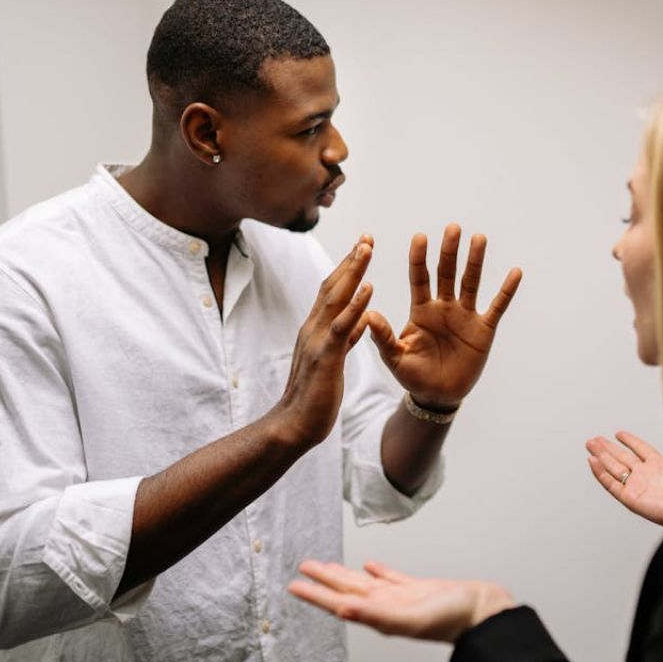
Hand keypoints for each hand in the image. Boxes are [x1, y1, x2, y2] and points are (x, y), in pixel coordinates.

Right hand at [266, 237, 374, 448]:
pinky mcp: (325, 357)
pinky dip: (355, 305)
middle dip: (351, 260)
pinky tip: (368, 289)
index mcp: (316, 329)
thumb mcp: (333, 360)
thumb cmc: (314, 396)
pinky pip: (341, 326)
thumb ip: (344, 338)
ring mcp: (317, 341)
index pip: (331, 291)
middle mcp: (313, 328)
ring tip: (367, 248)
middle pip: (332, 286)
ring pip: (335, 298)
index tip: (362, 247)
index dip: (347, 268)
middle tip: (367, 236)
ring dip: (352, 272)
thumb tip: (360, 320)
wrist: (294, 425)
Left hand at [288, 560, 515, 642]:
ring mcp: (402, 597)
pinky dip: (379, 570)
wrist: (483, 611)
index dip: (315, 594)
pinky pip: (391, 578)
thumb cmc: (453, 619)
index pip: (339, 602)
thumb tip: (343, 609)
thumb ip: (375, 615)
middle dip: (324, 580)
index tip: (294, 585)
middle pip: (347, 589)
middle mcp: (387, 605)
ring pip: (365, 583)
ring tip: (328, 566)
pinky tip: (371, 566)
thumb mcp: (410, 618)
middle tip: (304, 568)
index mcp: (380, 613)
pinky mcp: (418, 588)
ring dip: (345, 574)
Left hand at [367, 224, 521, 409]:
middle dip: (449, 251)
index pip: (420, 278)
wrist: (438, 395)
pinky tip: (515, 272)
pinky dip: (506, 290)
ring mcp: (465, 316)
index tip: (420, 237)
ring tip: (478, 238)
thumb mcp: (395, 357)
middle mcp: (444, 307)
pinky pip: (497, 306)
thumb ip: (383, 336)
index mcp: (421, 310)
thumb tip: (368, 314)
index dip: (419, 259)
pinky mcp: (484, 329)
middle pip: (447, 273)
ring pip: (471, 283)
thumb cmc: (413, 376)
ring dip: (474, 261)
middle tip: (452, 228)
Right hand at [586, 431, 662, 527]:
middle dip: (608, 448)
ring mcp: (638, 487)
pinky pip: (612, 485)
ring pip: (614, 469)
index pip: (640, 450)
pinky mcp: (632, 499)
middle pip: (622, 458)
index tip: (618, 433)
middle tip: (593, 439)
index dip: (630, 440)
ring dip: (601, 457)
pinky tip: (593, 461)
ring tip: (590, 445)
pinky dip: (601, 474)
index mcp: (661, 467)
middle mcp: (647, 476)